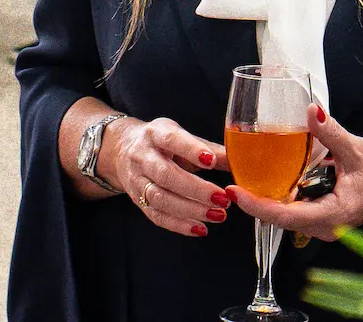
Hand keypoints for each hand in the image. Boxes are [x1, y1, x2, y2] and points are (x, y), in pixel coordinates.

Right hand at [104, 117, 231, 237]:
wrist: (122, 150)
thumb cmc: (161, 142)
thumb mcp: (182, 136)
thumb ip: (209, 149)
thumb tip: (240, 160)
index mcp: (156, 134)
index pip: (171, 140)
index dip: (191, 150)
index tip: (211, 161)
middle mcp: (142, 156)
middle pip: (165, 175)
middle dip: (195, 189)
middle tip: (222, 199)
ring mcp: (137, 180)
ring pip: (160, 198)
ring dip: (190, 210)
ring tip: (217, 215)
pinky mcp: (137, 200)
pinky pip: (156, 216)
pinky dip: (178, 225)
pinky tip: (200, 228)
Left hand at [225, 103, 362, 237]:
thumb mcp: (356, 149)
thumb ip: (331, 132)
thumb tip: (311, 110)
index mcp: (335, 214)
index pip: (288, 217)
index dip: (258, 206)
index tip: (237, 192)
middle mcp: (326, 226)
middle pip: (281, 218)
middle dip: (256, 200)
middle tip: (234, 178)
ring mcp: (323, 225)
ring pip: (286, 216)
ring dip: (266, 199)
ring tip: (244, 177)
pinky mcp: (321, 218)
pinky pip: (294, 211)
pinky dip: (279, 197)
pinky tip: (267, 180)